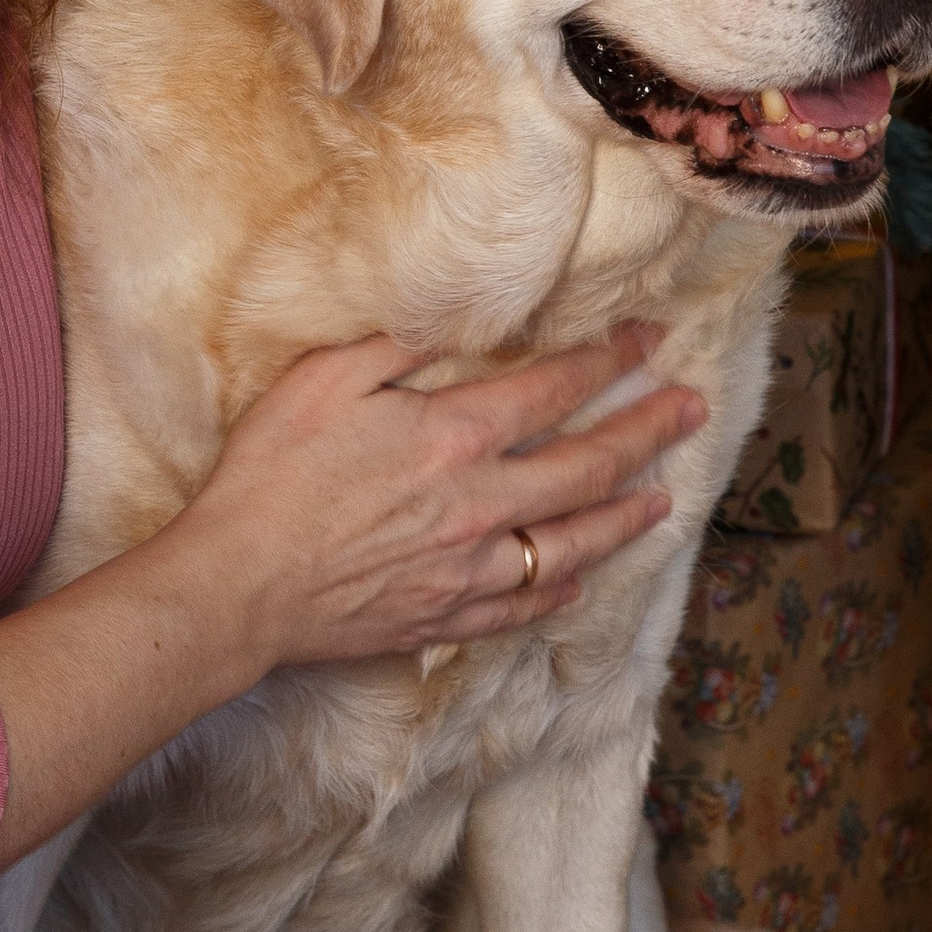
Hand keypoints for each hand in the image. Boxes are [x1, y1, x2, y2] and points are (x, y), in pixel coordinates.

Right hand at [170, 324, 705, 679]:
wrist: (239, 586)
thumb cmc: (271, 474)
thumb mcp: (325, 379)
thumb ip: (398, 344)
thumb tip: (456, 314)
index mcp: (455, 436)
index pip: (556, 389)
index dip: (609, 361)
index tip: (649, 341)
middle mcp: (481, 504)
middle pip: (588, 467)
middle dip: (648, 433)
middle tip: (692, 410)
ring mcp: (471, 569)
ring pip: (573, 544)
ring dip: (625, 517)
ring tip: (663, 499)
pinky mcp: (447, 617)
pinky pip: (525, 607)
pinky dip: (561, 591)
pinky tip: (580, 583)